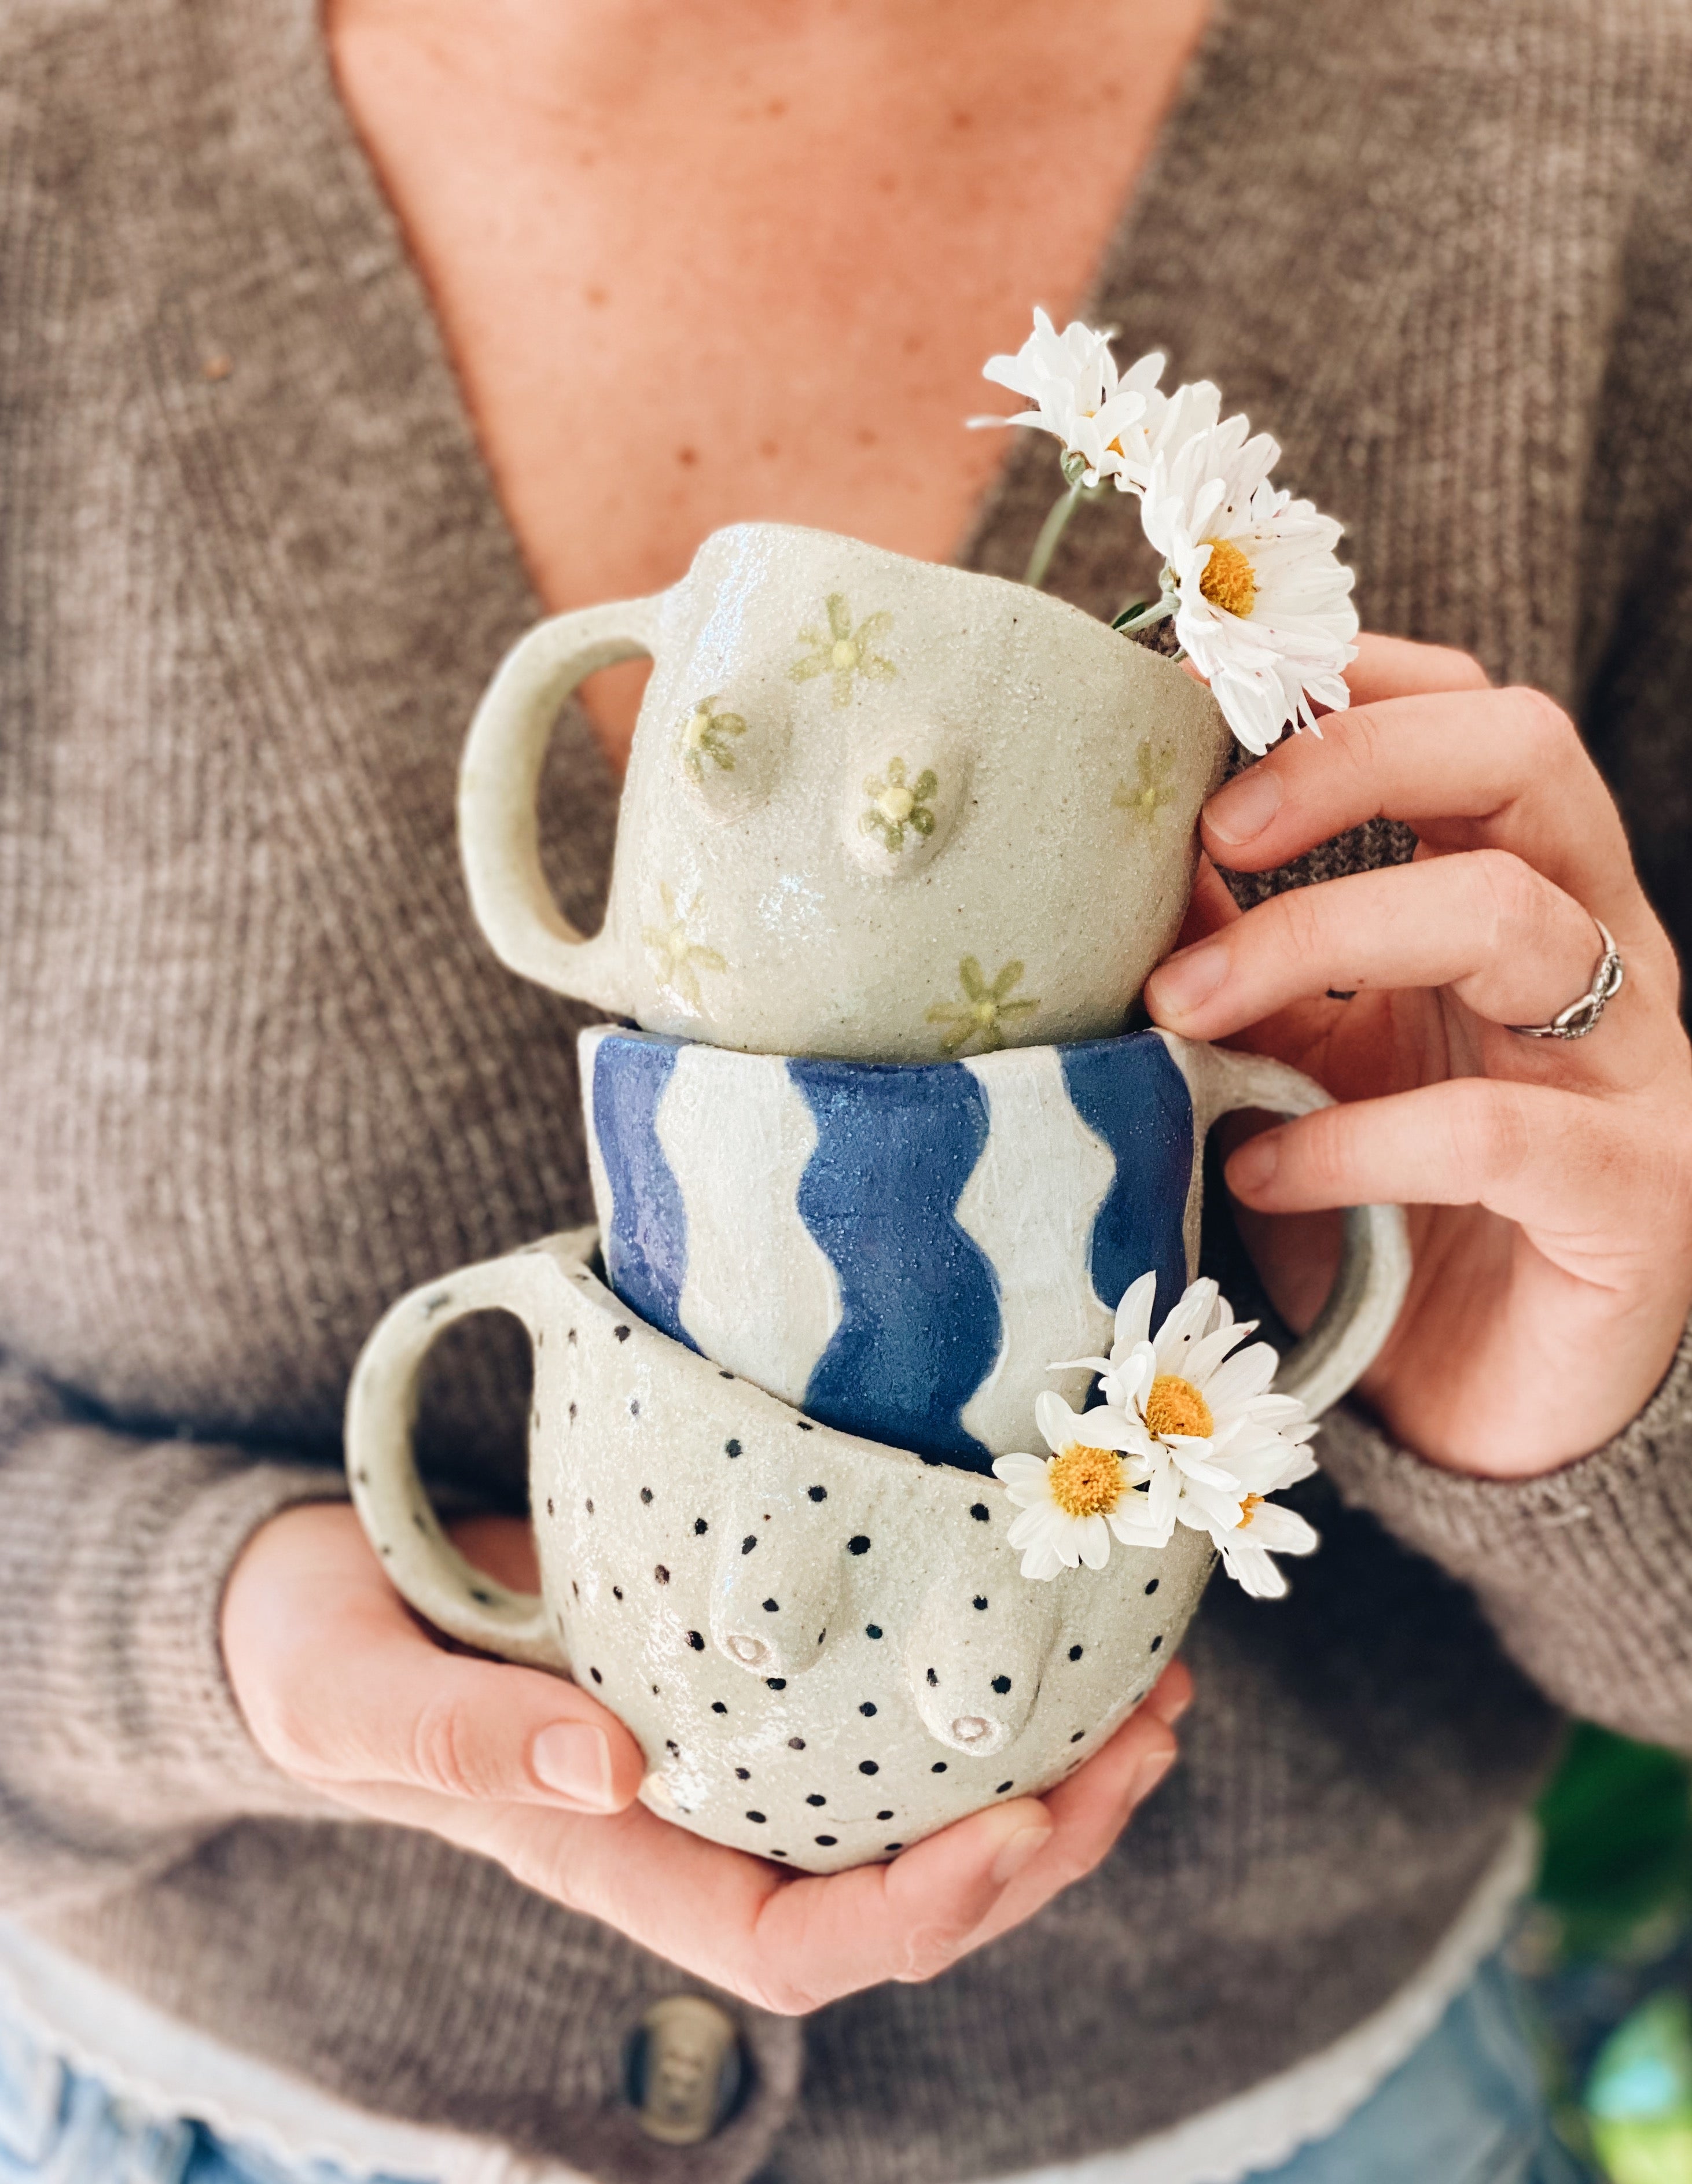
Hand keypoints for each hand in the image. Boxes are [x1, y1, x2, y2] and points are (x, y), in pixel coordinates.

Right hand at [224, 1502, 1188, 2013]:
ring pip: (921, 1805)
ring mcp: (738, 1747)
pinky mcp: (751, 1665)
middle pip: (907, 1889)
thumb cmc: (325, 1657)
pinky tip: (1051, 1621)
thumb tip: (609, 1767)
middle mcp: (704, 1821)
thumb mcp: (358, 1696)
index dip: (924, 1913)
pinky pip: (888, 1705)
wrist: (326, 1591)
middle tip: (1149, 1736)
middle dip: (1044, 1839)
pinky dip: (979, 1682)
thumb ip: (461, 1737)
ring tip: (1152, 1688)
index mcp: (624, 1861)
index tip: (1027, 1822)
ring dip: (1050, 1766)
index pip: (802, 1944)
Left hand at [1144, 634, 1691, 1476]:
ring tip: (1180, 1010)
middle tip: (1214, 830)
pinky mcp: (1634, 1194)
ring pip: (1512, 919)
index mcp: (1517, 890)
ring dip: (1318, 939)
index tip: (1200, 686)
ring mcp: (1634, 1067)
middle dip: (1355, 758)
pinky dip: (1353, 1140)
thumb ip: (1231, 951)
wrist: (1475, 1405)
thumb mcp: (1292, 1055)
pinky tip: (1257, 1169)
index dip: (1349, 679)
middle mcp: (1596, 950)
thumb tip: (1116, 851)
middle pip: (1524, 756)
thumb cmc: (1374, 1206)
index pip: (1467, 715)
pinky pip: (1495, 1129)